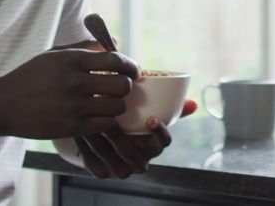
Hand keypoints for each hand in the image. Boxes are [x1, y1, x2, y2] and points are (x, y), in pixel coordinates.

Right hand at [0, 49, 139, 139]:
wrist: (2, 104)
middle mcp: (73, 81)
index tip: (132, 71)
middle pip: (121, 84)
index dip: (130, 66)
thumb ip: (85, 47)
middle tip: (120, 89)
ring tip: (110, 104)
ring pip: (117, 106)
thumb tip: (117, 43)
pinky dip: (107, 121)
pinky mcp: (70, 127)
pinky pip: (105, 124)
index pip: (115, 60)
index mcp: (71, 60)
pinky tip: (100, 117)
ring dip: (117, 106)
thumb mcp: (53, 55)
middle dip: (125, 87)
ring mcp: (72, 106)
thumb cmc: (30, 77)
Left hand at [74, 100, 197, 178]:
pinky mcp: (99, 171)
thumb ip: (170, 110)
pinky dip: (86, 143)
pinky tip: (80, 127)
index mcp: (152, 149)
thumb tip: (194, 104)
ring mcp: (118, 169)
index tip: (153, 119)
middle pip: (132, 153)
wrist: (106, 141)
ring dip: (101, 136)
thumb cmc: (132, 124)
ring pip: (109, 156)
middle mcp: (137, 163)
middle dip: (121, 135)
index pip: (163, 144)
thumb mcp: (149, 116)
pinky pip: (92, 160)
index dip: (160, 133)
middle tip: (113, 116)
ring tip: (91, 117)